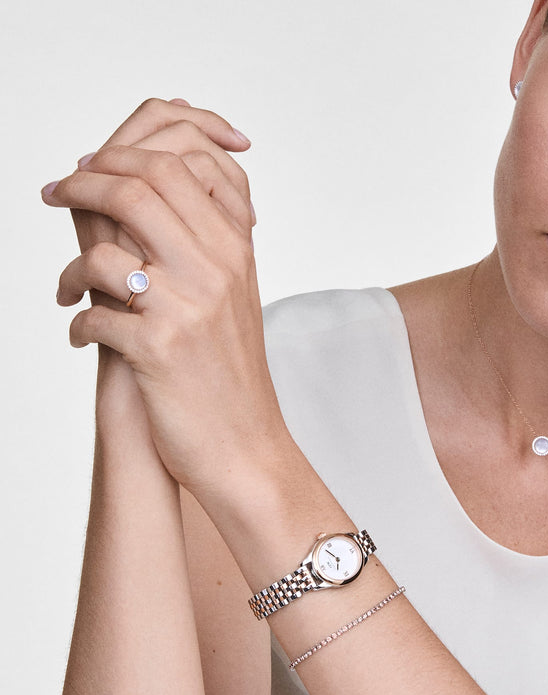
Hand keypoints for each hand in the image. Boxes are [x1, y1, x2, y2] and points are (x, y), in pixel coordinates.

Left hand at [45, 106, 279, 496]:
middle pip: (141, 186)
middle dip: (85, 180)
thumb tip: (153, 192)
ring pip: (105, 250)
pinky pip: (92, 314)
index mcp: (236, 250)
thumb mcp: (233, 296)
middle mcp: (217, 270)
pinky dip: (77, 323)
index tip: (93, 167)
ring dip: (69, 268)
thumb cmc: (231, 372)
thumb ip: (204, 241)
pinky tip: (84, 337)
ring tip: (67, 288)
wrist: (245, 443)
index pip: (182, 164)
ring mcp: (188, 308)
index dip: (125, 154)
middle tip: (58, 192)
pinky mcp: (159, 350)